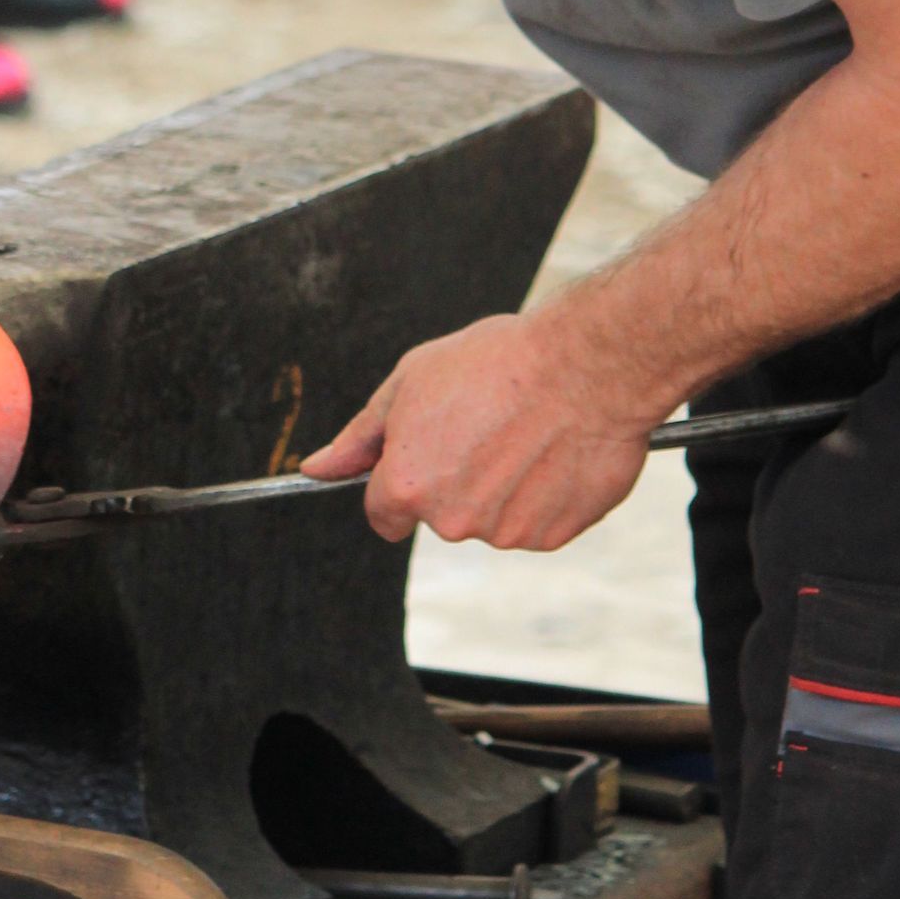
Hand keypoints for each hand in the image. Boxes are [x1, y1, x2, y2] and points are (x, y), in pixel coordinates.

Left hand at [300, 312, 652, 551]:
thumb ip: (360, 436)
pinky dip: (541, 497)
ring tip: (525, 432)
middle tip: (485, 425)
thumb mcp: (411, 381)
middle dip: (455, 479)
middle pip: (440, 514)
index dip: (400, 481)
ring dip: (501, 487)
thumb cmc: (497, 362)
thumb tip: (313, 469)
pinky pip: (533, 523)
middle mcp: (452, 519)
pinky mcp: (551, 537)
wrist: (586, 366)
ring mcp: (504, 533)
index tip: (424, 459)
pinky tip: (552, 453)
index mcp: (410, 483)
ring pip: (489, 518)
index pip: (383, 513)